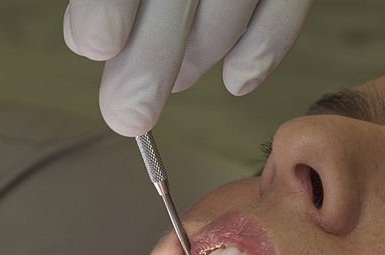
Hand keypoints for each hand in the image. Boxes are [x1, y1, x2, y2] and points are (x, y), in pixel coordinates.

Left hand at [64, 0, 312, 135]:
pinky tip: (236, 79)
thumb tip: (95, 41)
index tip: (96, 44)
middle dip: (151, 62)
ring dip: (198, 55)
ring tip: (171, 80)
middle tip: (127, 114)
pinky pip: (289, 2)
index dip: (108, 6)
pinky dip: (265, 47)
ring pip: (232, 4)